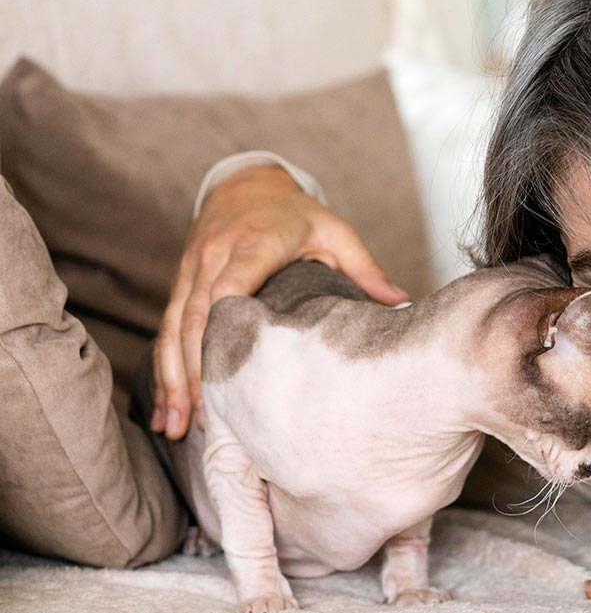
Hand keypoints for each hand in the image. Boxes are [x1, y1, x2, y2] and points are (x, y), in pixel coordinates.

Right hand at [152, 165, 408, 438]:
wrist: (248, 184)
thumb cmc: (298, 214)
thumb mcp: (336, 232)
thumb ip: (366, 269)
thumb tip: (403, 304)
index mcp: (253, 243)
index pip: (230, 285)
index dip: (224, 327)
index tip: (230, 372)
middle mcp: (214, 256)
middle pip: (195, 318)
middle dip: (197, 372)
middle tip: (209, 422)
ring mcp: (192, 271)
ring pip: (173, 330)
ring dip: (173, 382)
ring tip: (177, 428)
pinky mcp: (181, 284)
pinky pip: (165, 330)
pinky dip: (165, 371)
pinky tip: (168, 409)